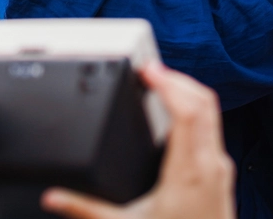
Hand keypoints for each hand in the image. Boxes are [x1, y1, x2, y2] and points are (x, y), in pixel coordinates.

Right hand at [40, 63, 235, 218]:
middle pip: (204, 102)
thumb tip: (52, 198)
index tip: (149, 69)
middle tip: (149, 69)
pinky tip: (174, 112)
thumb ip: (85, 210)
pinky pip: (212, 127)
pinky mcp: (220, 172)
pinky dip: (194, 110)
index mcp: (188, 172)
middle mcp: (210, 164)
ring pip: (212, 112)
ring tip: (159, 83)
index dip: (169, 84)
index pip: (187, 111)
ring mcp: (219, 167)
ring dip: (187, 91)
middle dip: (177, 79)